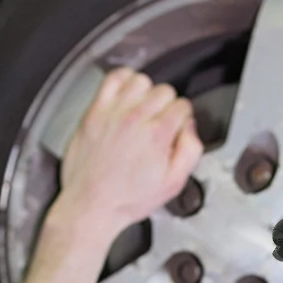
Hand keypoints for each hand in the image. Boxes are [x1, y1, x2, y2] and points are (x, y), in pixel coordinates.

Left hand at [57, 67, 203, 238]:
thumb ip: (190, 152)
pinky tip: (126, 95)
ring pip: (142, 81)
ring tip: (143, 111)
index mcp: (158, 135)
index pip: (183, 106)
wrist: (92, 204)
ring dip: (146, 93)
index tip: (176, 129)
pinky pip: (113, 78)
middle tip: (160, 125)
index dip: (182, 119)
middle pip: (165, 91)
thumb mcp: (172, 185)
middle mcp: (136, 118)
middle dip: (167, 107)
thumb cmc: (127, 199)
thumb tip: (190, 129)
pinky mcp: (96, 111)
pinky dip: (123, 80)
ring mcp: (114, 112)